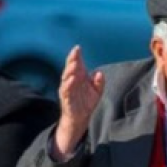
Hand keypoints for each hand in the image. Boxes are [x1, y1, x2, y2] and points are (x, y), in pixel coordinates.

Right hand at [53, 45, 104, 160]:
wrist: (81, 118)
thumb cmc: (87, 102)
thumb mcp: (97, 92)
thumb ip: (99, 82)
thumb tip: (100, 73)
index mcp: (78, 77)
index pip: (76, 64)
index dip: (76, 56)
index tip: (78, 48)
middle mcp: (71, 81)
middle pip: (70, 68)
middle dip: (72, 60)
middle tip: (75, 53)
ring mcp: (67, 89)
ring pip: (66, 78)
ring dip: (69, 71)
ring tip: (74, 64)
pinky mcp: (66, 99)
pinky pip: (66, 91)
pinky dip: (68, 85)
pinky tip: (72, 79)